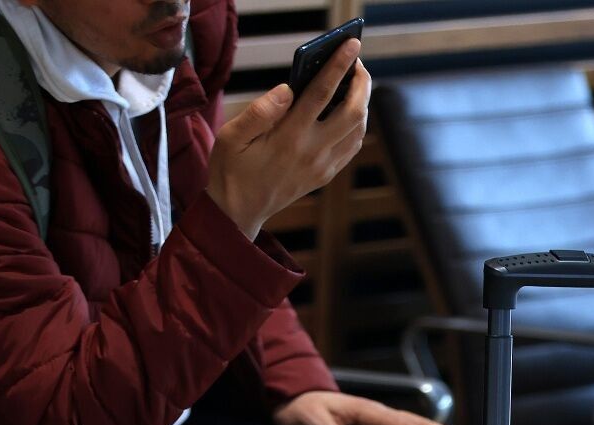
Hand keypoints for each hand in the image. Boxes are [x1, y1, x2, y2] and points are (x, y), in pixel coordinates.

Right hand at [206, 41, 370, 239]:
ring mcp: (323, 166)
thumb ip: (260, 111)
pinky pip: (352, 146)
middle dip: (361, 83)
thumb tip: (287, 89)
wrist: (239, 211)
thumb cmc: (231, 169)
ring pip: (358, 130)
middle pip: (353, 112)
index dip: (339, 65)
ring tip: (355, 82)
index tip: (352, 45)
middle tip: (357, 63)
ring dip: (362, 103)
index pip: (322, 94)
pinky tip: (349, 111)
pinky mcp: (325, 175)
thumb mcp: (232, 136)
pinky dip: (357, 125)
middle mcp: (312, 152)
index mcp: (289, 137)